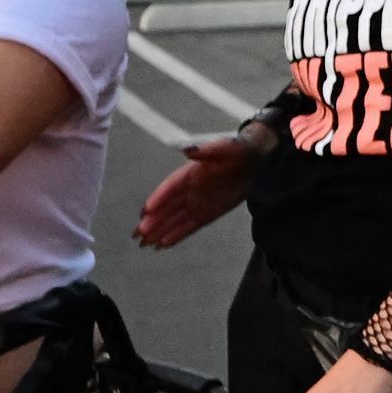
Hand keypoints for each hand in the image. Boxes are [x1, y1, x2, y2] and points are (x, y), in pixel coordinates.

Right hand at [134, 131, 259, 248]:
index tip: (146, 211)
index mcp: (189, 174)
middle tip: (138, 234)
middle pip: (166, 207)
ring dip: (159, 231)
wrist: (253, 161)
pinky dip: (176, 235)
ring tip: (144, 244)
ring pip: (173, 220)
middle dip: (152, 221)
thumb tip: (189, 150)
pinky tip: (162, 245)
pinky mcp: (205, 214)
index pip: (170, 188)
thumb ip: (207, 151)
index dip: (158, 199)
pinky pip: (188, 227)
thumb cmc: (236, 151)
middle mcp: (188, 191)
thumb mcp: (225, 148)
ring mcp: (195, 204)